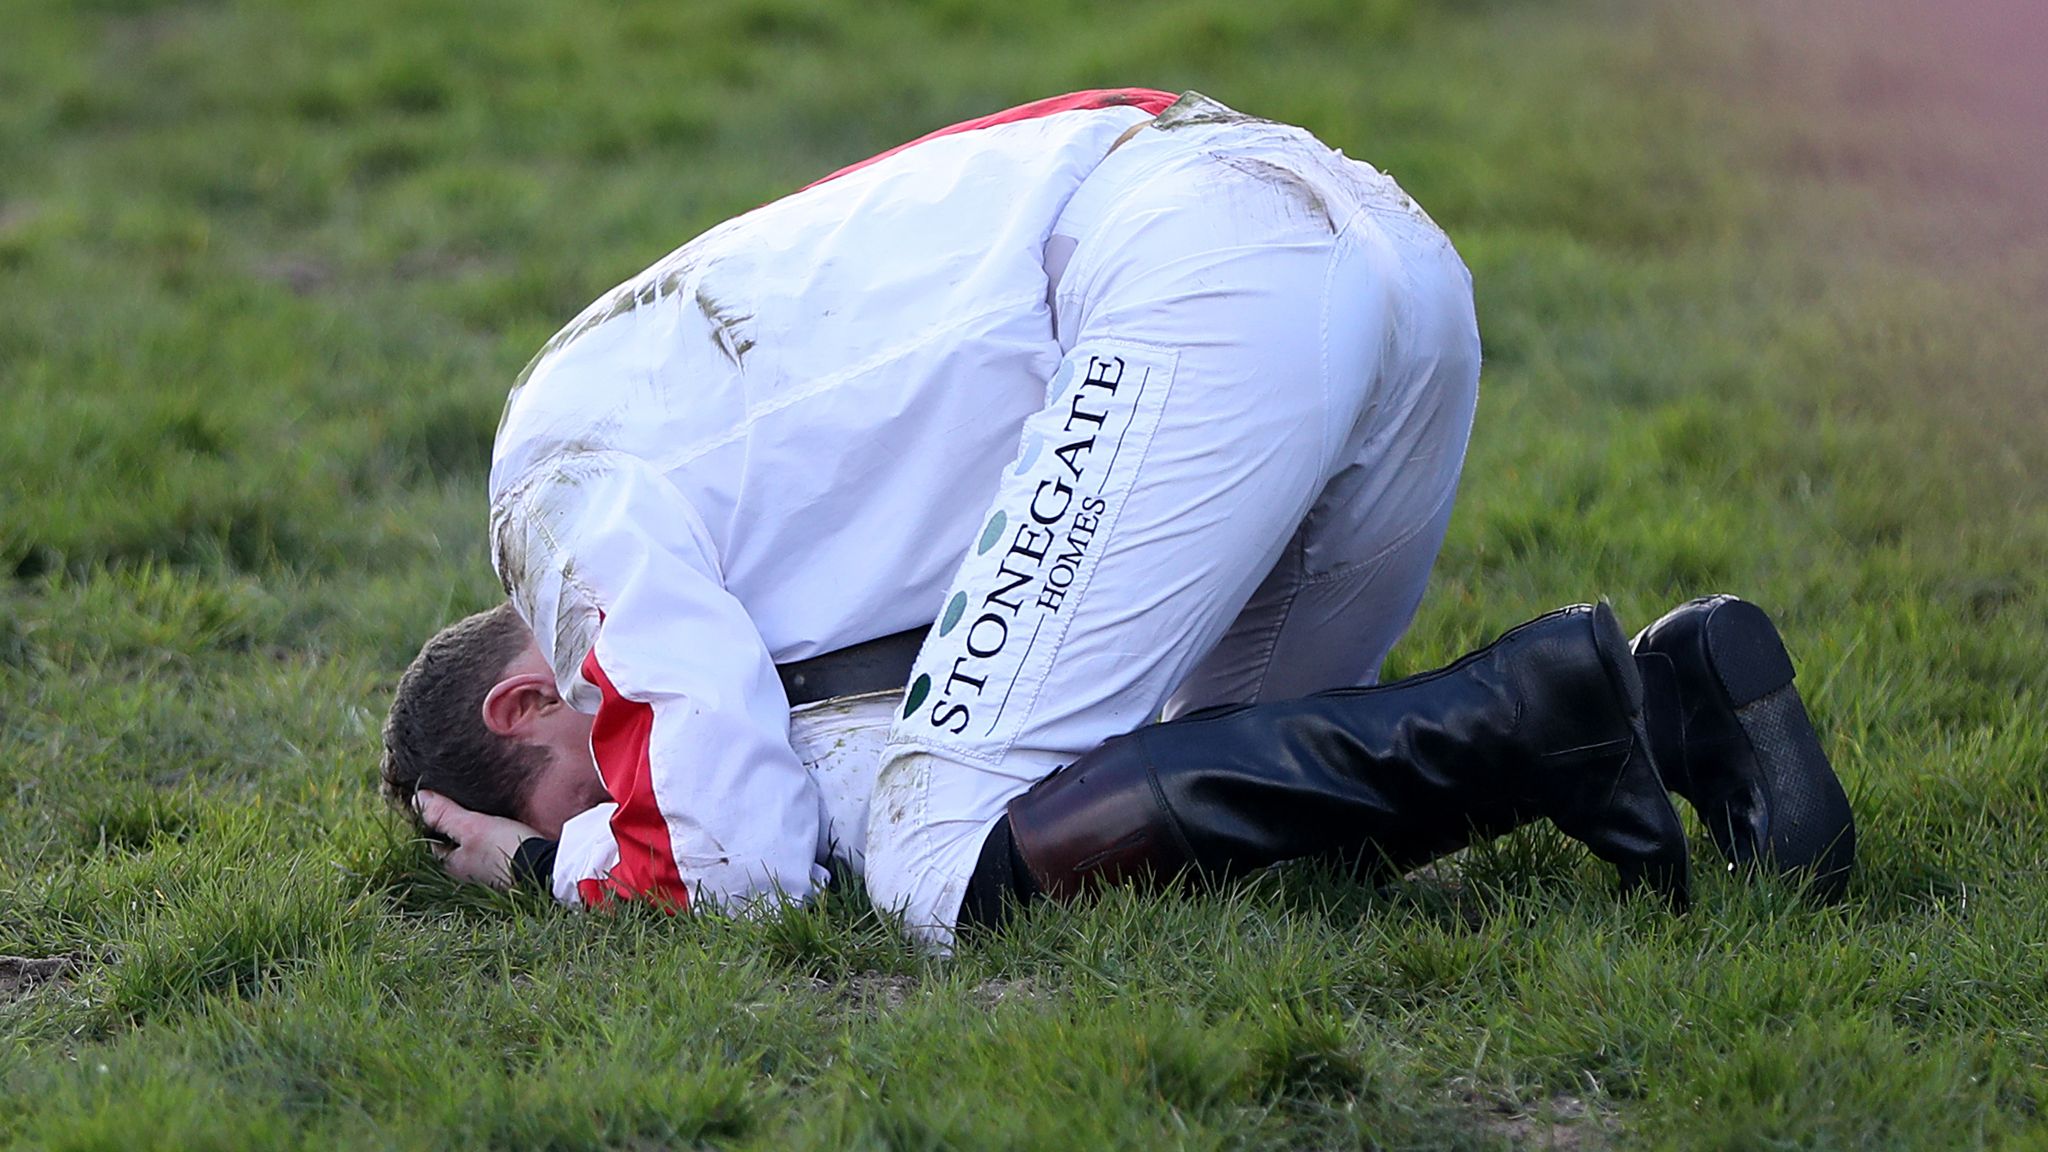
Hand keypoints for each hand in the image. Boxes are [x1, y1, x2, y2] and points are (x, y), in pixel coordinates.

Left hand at [415, 790, 540, 890]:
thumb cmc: (506, 848)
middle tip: (463, 808)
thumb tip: (417, 799)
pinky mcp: (511, 872)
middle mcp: (468, 875)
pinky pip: (495, 853)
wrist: (548, 868)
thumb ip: (444, 814)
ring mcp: (490, 875)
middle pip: (455, 846)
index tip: (440, 804)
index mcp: (453, 866)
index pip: (434, 841)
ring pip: (476, 850)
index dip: (435, 821)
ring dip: (478, 836)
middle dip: (456, 830)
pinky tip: (505, 831)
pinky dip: (496, 842)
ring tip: (485, 815)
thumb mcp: (471, 826)